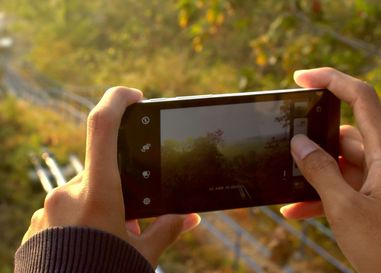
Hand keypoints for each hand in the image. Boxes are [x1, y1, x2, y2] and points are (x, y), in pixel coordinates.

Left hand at [22, 87, 200, 267]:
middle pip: (99, 170)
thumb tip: (192, 218)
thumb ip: (167, 229)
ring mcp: (47, 209)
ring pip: (81, 193)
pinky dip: (80, 220)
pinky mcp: (36, 225)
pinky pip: (63, 211)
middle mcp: (68, 193)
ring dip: (98, 207)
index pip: (102, 126)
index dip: (118, 100)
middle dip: (117, 187)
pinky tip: (87, 244)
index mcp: (99, 193)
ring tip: (107, 237)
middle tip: (127, 219)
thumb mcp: (142, 254)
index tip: (134, 97)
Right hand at [281, 68, 380, 272]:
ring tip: (287, 189)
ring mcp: (379, 179)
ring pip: (339, 163)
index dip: (331, 79)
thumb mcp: (346, 209)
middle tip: (285, 149)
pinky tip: (296, 210)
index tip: (300, 78)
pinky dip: (320, 195)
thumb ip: (320, 171)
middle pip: (343, 133)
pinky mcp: (373, 197)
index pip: (360, 97)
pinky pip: (343, 186)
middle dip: (312, 142)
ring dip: (312, 175)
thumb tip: (299, 143)